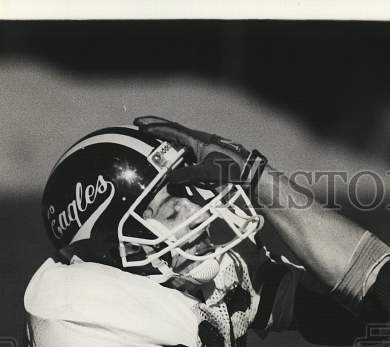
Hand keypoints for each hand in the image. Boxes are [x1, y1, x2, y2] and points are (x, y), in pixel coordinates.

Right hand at [133, 115, 265, 199]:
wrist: (251, 171)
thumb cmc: (231, 170)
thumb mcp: (207, 173)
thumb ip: (187, 175)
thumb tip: (168, 180)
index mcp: (197, 140)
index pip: (171, 130)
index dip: (154, 127)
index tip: (139, 124)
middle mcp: (200, 138)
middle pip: (175, 129)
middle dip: (157, 126)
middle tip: (141, 124)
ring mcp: (206, 144)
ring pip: (182, 136)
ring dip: (167, 135)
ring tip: (153, 137)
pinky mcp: (210, 151)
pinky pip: (189, 145)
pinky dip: (177, 145)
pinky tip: (175, 152)